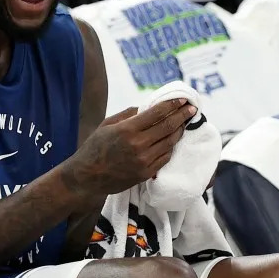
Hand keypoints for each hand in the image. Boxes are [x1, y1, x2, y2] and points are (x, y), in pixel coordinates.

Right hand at [64, 98, 195, 200]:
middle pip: (168, 127)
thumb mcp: (107, 125)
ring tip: (184, 123)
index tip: (183, 100)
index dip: (173, 105)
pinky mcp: (146, 173)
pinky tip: (172, 140)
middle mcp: (138, 145)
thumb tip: (148, 107)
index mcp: (127, 129)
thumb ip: (129, 114)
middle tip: (191, 109)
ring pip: (170, 142)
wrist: (86, 177)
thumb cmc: (95, 148)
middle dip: (182, 116)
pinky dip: (170, 147)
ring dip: (179, 131)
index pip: (157, 113)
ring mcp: (144, 161)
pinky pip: (165, 157)